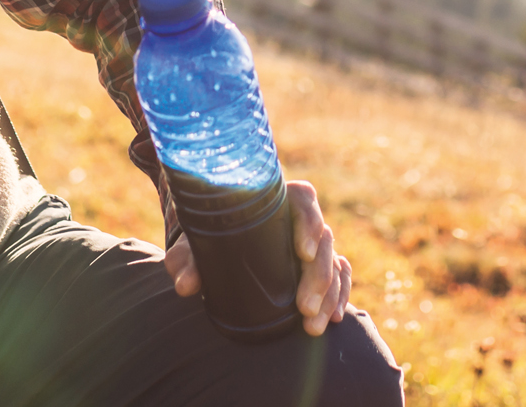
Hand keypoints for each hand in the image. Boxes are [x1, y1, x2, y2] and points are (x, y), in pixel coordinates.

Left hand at [163, 180, 351, 336]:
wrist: (214, 251)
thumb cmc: (205, 239)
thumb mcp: (193, 245)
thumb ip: (186, 260)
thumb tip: (186, 286)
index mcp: (276, 199)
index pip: (304, 198)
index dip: (310, 222)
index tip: (304, 253)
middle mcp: (299, 220)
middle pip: (324, 238)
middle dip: (319, 276)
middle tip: (303, 307)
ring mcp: (312, 244)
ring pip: (334, 261)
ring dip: (329, 295)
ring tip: (312, 326)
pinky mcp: (317, 266)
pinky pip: (339, 277)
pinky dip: (340, 296)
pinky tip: (334, 318)